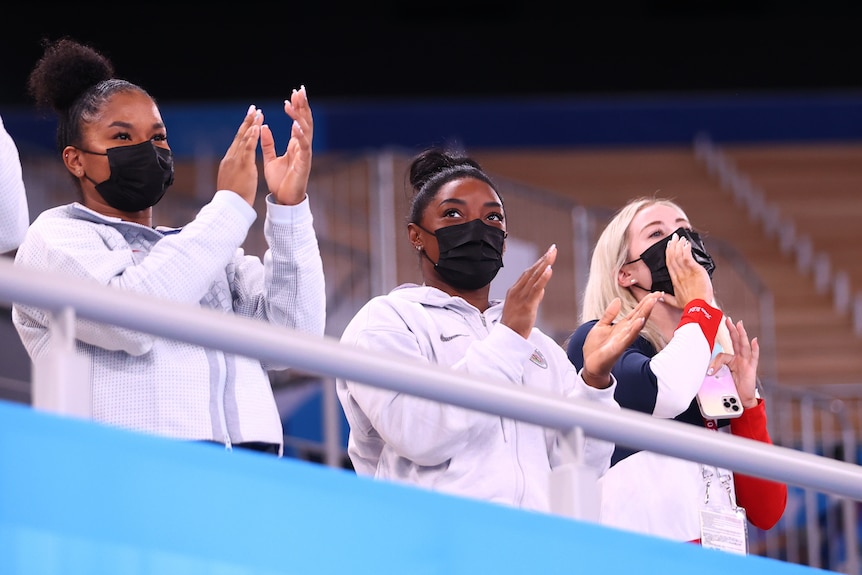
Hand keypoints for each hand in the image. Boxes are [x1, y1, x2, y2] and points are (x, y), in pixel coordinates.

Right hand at [216, 105, 262, 206]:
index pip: (238, 142)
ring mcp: (235, 160)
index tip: (251, 119)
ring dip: (251, 124)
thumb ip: (236, 171)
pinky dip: (251, 136)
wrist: (230, 207)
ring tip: (258, 112)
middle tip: (254, 108)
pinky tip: (256, 127)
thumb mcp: (234, 181)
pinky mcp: (242, 165)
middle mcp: (231, 158)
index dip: (244, 130)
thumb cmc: (234, 198)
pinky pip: (247, 147)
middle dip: (247, 121)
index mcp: (230, 161)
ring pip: (243, 138)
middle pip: (240, 136)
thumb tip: (238, 168)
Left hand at [260, 86, 313, 205]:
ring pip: (306, 131)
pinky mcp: (303, 164)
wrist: (284, 200)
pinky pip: (304, 147)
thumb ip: (268, 143)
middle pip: (305, 122)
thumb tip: (263, 127)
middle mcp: (302, 147)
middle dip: (303, 106)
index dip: (296, 108)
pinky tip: (296, 125)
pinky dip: (301, 135)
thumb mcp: (271, 158)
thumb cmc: (280, 181)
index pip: (298, 121)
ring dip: (301, 116)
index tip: (293, 93)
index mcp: (295, 145)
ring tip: (296, 102)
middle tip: (300, 90)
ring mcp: (304, 155)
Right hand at [500, 244, 555, 338]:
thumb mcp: (525, 308)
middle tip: (553, 248)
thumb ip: (533, 297)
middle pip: (531, 271)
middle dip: (543, 258)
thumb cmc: (515, 324)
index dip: (539, 262)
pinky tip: (549, 269)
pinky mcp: (526, 305)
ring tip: (552, 253)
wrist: (507, 338)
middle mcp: (517, 291)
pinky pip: (535, 289)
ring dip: (544, 263)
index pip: (528, 273)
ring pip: (534, 277)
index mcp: (515, 290)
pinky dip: (542, 278)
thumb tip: (541, 290)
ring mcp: (521, 297)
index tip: (548, 254)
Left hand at [581, 292, 661, 387]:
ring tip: (652, 302)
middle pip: (640, 316)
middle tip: (657, 294)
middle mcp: (625, 332)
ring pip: (637, 325)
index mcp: (622, 326)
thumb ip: (609, 314)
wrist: (591, 365)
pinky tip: (640, 321)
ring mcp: (623, 340)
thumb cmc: (596, 347)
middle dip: (648, 305)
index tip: (654, 293)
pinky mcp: (618, 348)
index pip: (636, 312)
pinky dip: (634, 329)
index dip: (645, 302)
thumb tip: (617, 300)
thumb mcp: (601, 326)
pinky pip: (628, 337)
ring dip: (644, 313)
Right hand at [664, 232, 712, 307]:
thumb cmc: (689, 306)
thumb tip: (659, 296)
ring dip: (679, 245)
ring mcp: (686, 272)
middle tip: (674, 238)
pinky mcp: (694, 270)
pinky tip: (686, 244)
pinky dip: (686, 249)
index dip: (668, 254)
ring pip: (679, 255)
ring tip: (680, 238)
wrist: (698, 307)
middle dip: (673, 246)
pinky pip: (687, 257)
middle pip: (672, 257)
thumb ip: (666, 298)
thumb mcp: (675, 303)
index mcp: (674, 280)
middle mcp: (678, 274)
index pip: (669, 264)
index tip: (669, 246)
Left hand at [708, 317, 758, 407]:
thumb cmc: (731, 388)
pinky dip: (755, 348)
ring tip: (739, 325)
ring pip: (744, 346)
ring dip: (741, 335)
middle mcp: (739, 359)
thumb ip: (715, 371)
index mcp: (731, 360)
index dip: (715, 359)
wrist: (741, 400)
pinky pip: (754, 357)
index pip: (723, 353)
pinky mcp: (751, 368)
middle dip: (731, 330)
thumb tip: (708, 370)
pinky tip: (754, 341)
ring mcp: (746, 362)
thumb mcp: (720, 377)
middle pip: (735, 342)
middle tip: (728, 320)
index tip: (709, 369)